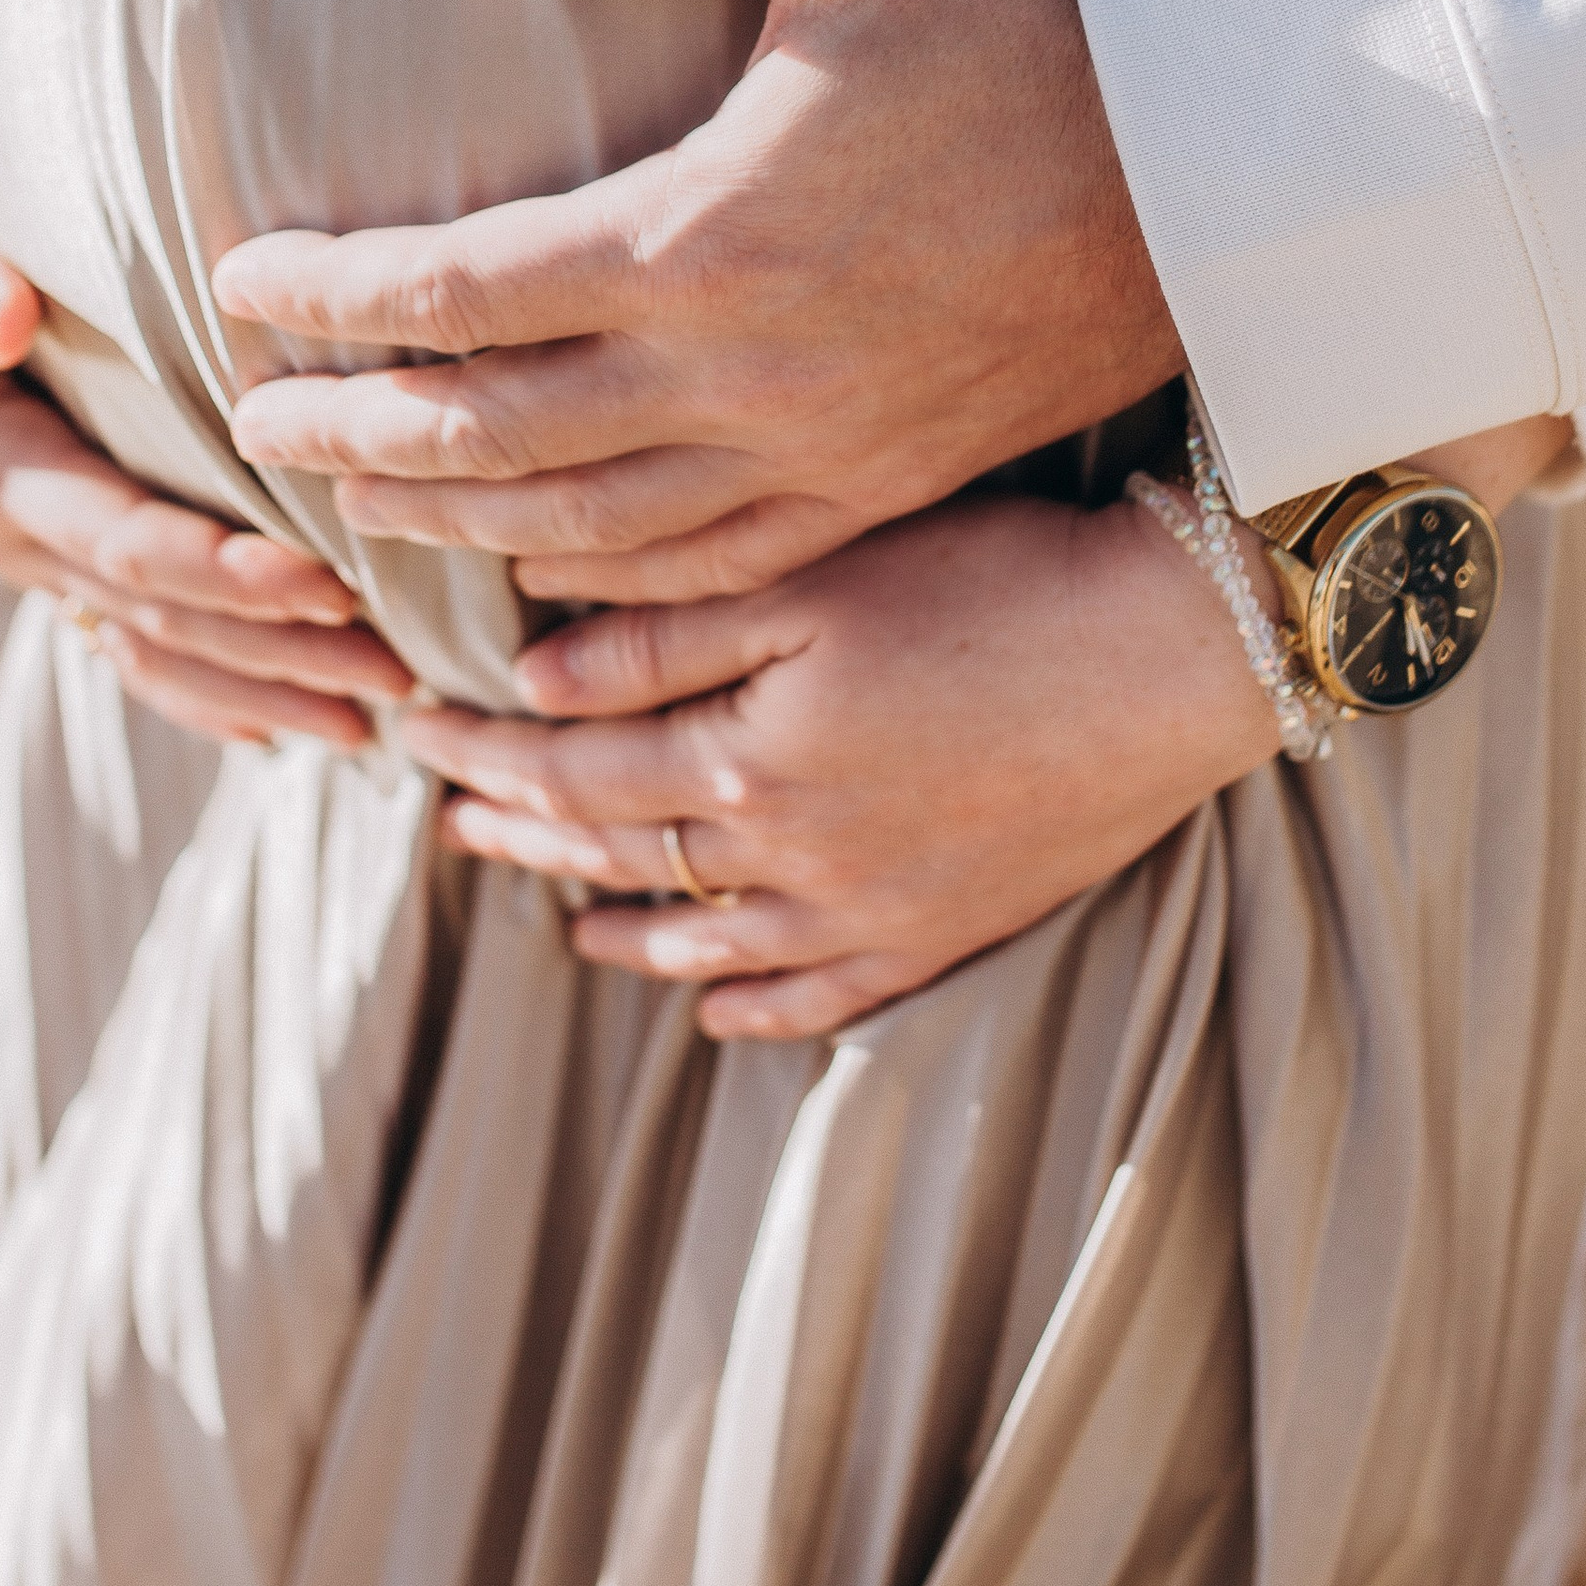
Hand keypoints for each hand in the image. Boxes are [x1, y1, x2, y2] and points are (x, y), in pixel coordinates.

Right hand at [0, 89, 410, 746]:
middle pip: (159, 615)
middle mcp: (3, 526)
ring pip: (154, 642)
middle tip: (402, 677)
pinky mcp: (44, 531)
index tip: (329, 585)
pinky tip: (284, 717)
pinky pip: (129, 631)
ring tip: (376, 717)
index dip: (225, 571)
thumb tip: (8, 320)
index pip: (122, 539)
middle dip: (279, 651)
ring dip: (262, 686)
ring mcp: (24, 541)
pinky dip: (207, 682)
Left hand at [215, 0, 1178, 603]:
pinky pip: (702, 577)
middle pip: (487, 438)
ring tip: (353, 509)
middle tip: (245, 426)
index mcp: (702, 233)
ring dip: (446, 528)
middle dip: (349, 434)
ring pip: (579, 534)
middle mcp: (739, 372)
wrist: (1216, 170)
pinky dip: (594, 591)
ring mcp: (812, 455)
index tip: (236, 279)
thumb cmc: (1019, 18)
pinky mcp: (876, 494)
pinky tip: (538, 585)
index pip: (453, 290)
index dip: (326, 295)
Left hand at [398, 490, 1282, 1040]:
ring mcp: (874, 913)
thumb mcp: (813, 577)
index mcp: (746, 762)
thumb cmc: (994, 579)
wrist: (1172, 654)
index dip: (484, 749)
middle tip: (454, 815)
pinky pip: (824, 999)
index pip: (570, 767)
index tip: (413, 728)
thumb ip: (666, 632)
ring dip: (624, 923)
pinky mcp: (950, 933)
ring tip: (560, 912)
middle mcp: (793, 861)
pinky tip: (710, 1007)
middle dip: (528, 830)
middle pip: (626, 854)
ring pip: (711, 941)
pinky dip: (754, 1007)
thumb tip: (532, 677)